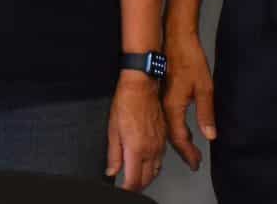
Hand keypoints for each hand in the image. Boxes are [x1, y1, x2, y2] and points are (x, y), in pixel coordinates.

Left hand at [106, 71, 165, 190]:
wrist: (142, 85)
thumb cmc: (126, 102)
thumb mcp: (113, 129)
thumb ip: (113, 154)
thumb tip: (112, 171)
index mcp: (136, 148)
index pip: (134, 181)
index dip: (127, 190)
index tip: (121, 190)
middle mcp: (151, 149)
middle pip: (147, 179)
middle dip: (137, 187)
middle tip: (127, 187)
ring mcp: (159, 144)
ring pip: (156, 171)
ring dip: (146, 178)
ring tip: (136, 179)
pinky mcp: (164, 137)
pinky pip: (161, 159)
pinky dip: (153, 166)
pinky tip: (146, 163)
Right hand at [161, 31, 214, 170]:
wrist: (176, 36)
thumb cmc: (190, 59)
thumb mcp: (204, 87)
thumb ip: (206, 113)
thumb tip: (210, 135)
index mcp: (173, 106)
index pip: (180, 138)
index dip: (188, 153)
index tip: (196, 164)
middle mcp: (164, 105)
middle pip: (171, 135)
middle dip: (183, 150)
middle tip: (194, 161)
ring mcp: (161, 98)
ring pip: (167, 127)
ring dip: (178, 140)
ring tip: (189, 150)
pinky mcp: (163, 92)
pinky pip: (166, 117)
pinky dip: (174, 128)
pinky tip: (181, 129)